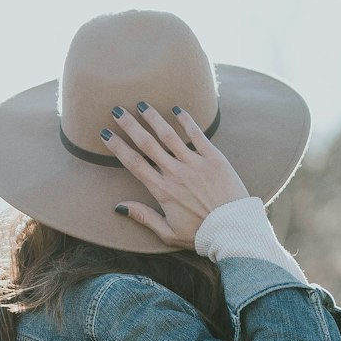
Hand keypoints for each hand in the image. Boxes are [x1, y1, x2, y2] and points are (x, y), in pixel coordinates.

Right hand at [99, 101, 248, 248]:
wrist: (234, 230)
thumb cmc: (201, 235)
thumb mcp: (168, 234)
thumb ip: (144, 217)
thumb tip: (119, 207)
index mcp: (162, 191)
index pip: (134, 163)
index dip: (117, 146)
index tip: (106, 133)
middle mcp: (176, 173)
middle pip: (147, 144)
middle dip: (130, 125)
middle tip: (117, 110)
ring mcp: (195, 164)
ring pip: (169, 135)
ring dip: (154, 118)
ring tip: (142, 105)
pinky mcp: (214, 158)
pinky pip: (197, 135)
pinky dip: (186, 121)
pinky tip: (177, 110)